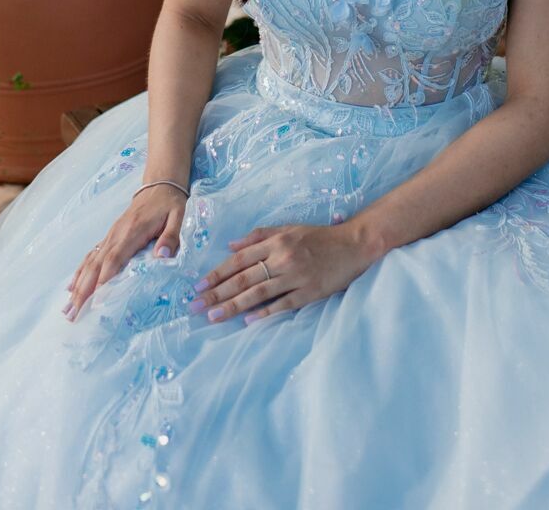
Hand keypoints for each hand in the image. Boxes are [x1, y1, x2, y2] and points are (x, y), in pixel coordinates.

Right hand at [65, 185, 187, 319]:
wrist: (159, 185)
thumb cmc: (169, 204)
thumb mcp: (177, 217)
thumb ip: (170, 237)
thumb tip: (162, 256)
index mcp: (132, 232)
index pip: (114, 259)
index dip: (103, 280)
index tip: (94, 302)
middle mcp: (116, 235)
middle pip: (96, 265)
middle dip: (83, 290)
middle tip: (72, 314)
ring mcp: (110, 236)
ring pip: (90, 262)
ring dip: (78, 285)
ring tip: (68, 308)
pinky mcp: (109, 237)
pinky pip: (91, 255)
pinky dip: (80, 272)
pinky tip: (71, 286)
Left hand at [188, 221, 375, 325]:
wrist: (353, 245)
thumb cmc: (318, 236)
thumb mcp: (288, 228)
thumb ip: (259, 236)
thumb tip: (230, 246)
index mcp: (275, 241)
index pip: (239, 259)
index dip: (217, 273)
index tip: (199, 285)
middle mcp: (282, 258)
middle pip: (243, 278)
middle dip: (217, 293)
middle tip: (196, 306)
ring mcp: (296, 276)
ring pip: (258, 293)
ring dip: (233, 306)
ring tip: (213, 316)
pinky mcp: (309, 292)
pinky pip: (282, 305)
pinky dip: (264, 313)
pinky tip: (247, 321)